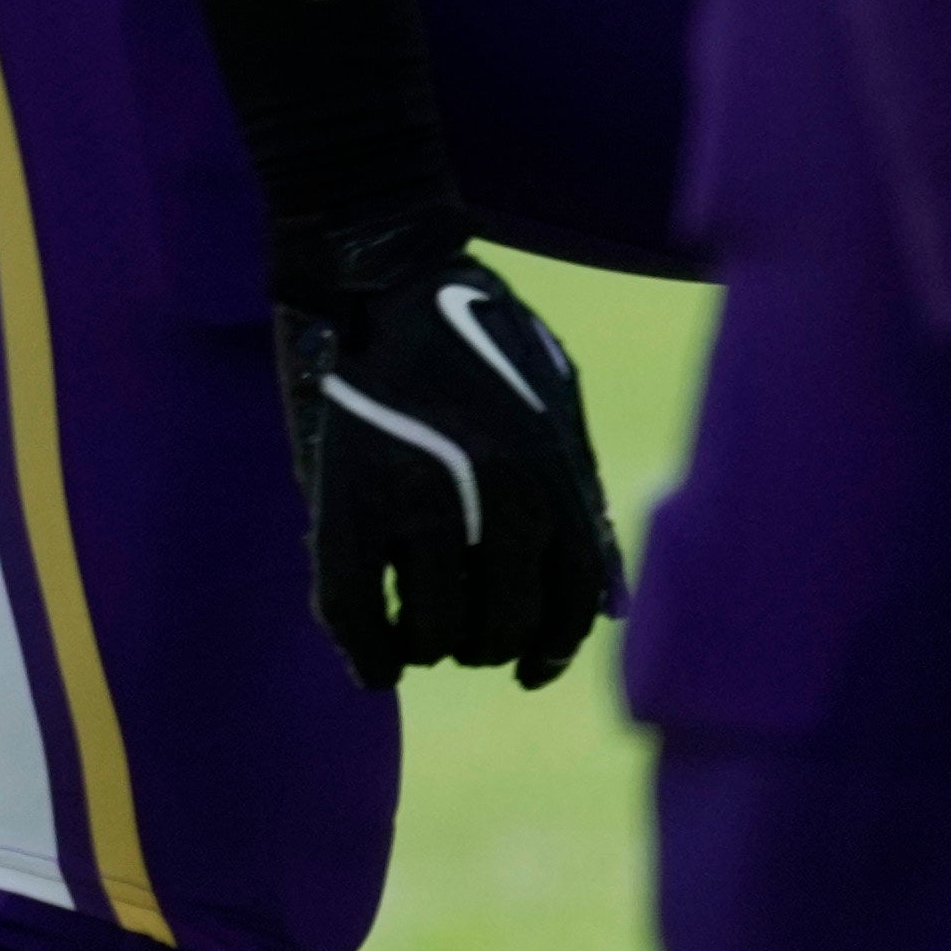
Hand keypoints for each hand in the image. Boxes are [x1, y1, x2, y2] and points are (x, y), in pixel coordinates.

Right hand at [266, 236, 625, 688]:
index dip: (552, 648)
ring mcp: (413, 502)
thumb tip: (605, 604)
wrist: (387, 281)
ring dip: (429, 646)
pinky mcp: (344, 500)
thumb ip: (578, 501)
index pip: (569, 603)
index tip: (531, 668)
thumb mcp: (555, 411)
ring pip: (432, 630)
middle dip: (486, 644)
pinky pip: (354, 608)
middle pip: (500, 624)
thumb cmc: (482, 342)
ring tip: (420, 634)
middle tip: (466, 636)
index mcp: (550, 477)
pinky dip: (366, 652)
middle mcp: (492, 499)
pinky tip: (375, 665)